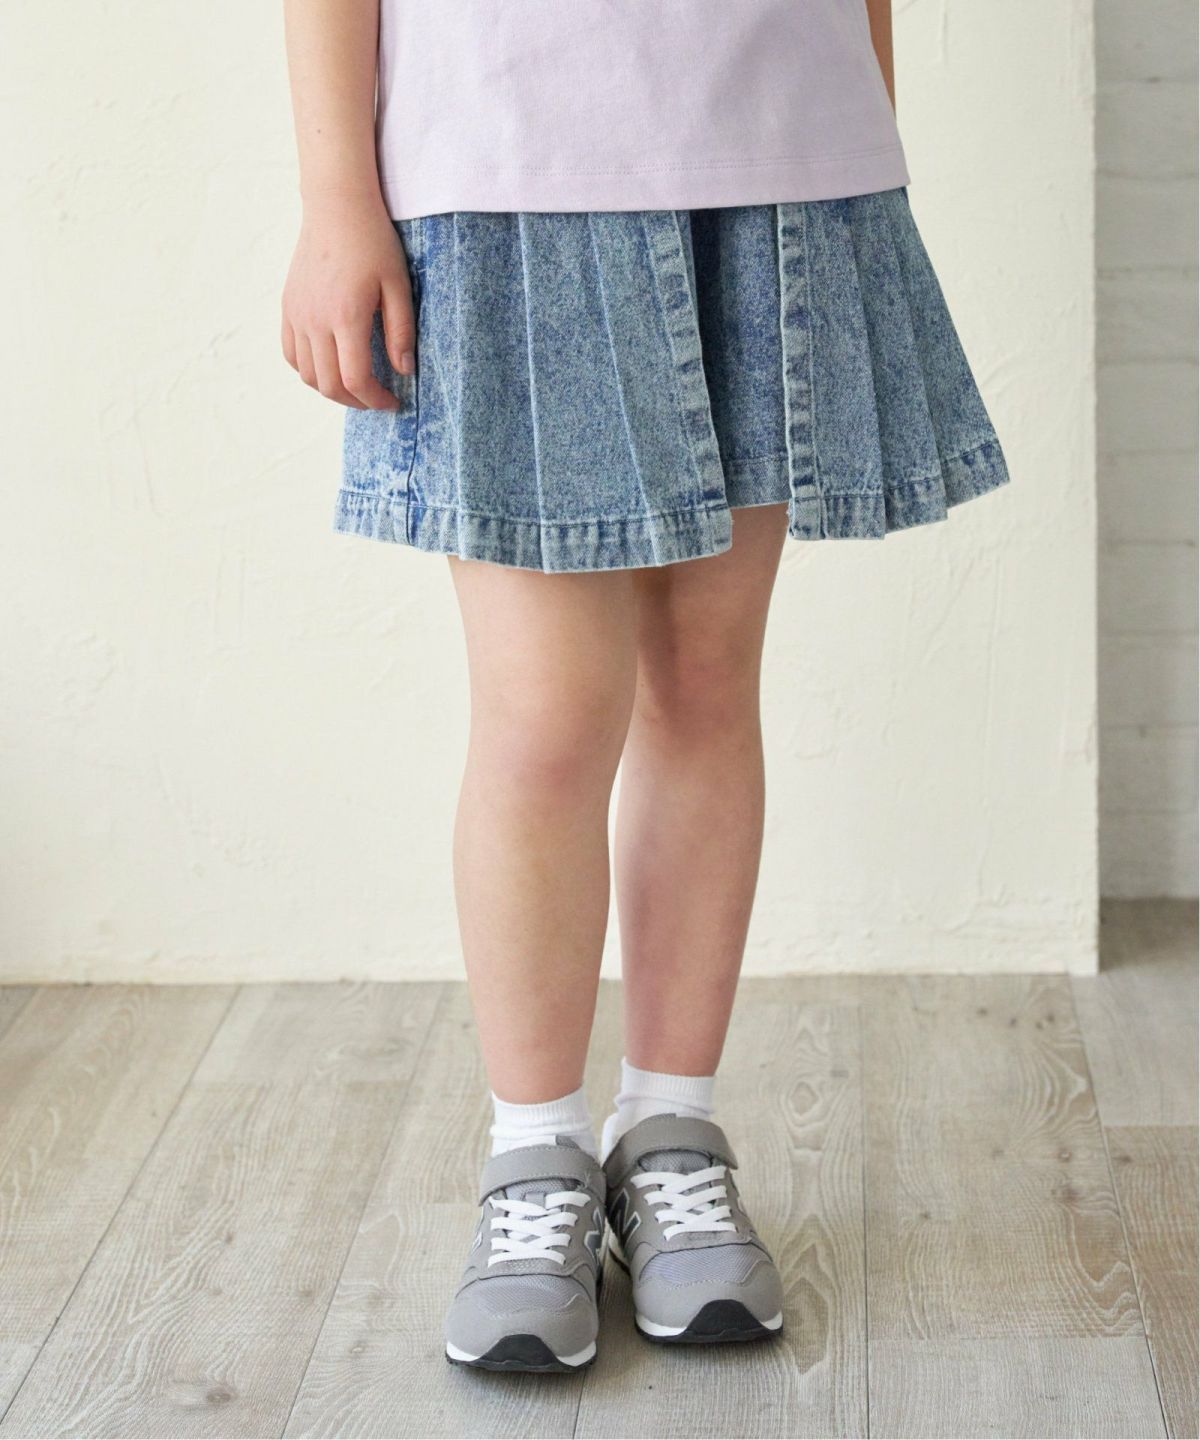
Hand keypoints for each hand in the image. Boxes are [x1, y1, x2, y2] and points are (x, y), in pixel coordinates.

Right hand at [282, 194, 414, 410]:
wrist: (337, 207)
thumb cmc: (373, 242)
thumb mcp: (398, 285)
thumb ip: (401, 332)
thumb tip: (404, 371)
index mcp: (346, 316)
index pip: (355, 379)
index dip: (375, 400)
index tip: (393, 401)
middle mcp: (315, 320)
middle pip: (329, 384)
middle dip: (355, 401)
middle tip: (376, 399)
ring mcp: (297, 314)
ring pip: (307, 374)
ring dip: (332, 389)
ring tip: (355, 386)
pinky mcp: (288, 307)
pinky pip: (291, 353)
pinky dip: (308, 370)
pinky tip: (329, 366)